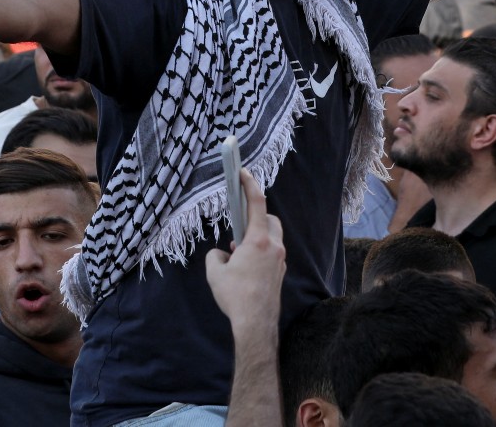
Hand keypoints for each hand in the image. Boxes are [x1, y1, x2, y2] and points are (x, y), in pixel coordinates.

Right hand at [205, 170, 285, 336]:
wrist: (255, 324)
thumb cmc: (235, 296)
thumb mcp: (215, 272)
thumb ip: (216, 255)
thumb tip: (223, 254)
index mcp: (258, 241)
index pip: (256, 203)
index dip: (249, 184)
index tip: (242, 172)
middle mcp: (274, 247)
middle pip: (268, 219)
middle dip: (255, 216)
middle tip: (239, 223)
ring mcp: (279, 261)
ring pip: (272, 237)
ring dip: (257, 235)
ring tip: (238, 248)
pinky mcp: (279, 273)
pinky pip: (271, 253)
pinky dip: (260, 250)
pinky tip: (245, 264)